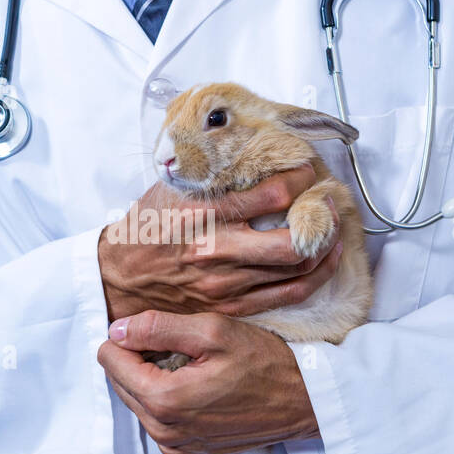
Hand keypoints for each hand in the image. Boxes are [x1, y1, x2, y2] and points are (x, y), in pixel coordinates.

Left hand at [96, 310, 319, 453]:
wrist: (304, 402)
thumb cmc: (266, 363)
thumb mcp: (213, 331)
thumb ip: (157, 328)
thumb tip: (116, 330)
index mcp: (165, 401)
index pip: (110, 361)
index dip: (127, 338)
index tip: (154, 330)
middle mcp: (165, 432)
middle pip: (121, 385)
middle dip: (138, 360)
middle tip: (177, 346)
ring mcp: (177, 448)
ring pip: (139, 404)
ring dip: (154, 382)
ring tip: (190, 367)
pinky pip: (161, 424)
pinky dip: (170, 404)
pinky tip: (198, 390)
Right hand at [97, 165, 342, 322]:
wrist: (119, 278)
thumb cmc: (146, 228)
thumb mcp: (171, 187)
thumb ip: (210, 172)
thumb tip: (250, 148)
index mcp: (205, 215)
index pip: (273, 195)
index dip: (301, 180)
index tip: (308, 171)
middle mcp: (218, 251)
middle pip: (293, 241)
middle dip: (322, 219)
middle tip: (330, 204)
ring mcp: (227, 284)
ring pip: (297, 270)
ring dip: (325, 249)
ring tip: (333, 231)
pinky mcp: (232, 306)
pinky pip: (287, 295)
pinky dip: (314, 277)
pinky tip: (323, 261)